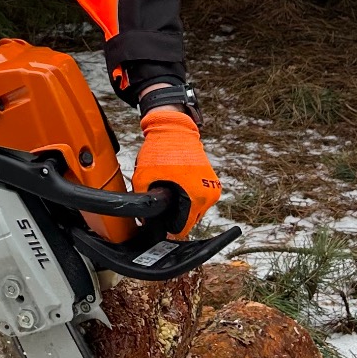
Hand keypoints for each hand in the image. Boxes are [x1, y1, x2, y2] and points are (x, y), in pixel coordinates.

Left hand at [134, 106, 219, 237]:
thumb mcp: (144, 178)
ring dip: (180, 207)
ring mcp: (212, 188)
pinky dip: (186, 197)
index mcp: (196, 197)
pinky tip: (175, 186)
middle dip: (173, 215)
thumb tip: (145, 222)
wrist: (173, 128)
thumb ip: (145, 204)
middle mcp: (209, 195)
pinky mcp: (211, 181)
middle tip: (160, 201)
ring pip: (193, 210)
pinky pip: (197, 199)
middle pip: (189, 220)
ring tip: (167, 191)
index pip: (182, 229)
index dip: (166, 226)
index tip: (157, 218)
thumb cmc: (160, 150)